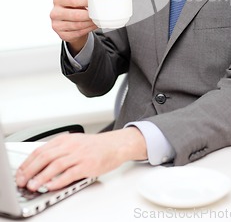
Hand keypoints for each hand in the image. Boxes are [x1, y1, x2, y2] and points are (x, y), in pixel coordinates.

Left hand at [16, 128, 146, 191]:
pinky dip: (58, 181)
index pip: (40, 150)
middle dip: (30, 170)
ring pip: (55, 165)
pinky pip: (70, 173)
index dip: (27, 162)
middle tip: (22, 181)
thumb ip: (58, 150)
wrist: (115, 145)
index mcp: (65, 139)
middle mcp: (71, 145)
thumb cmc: (95, 146)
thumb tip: (39, 163)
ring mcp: (79, 155)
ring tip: (33, 186)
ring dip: (42, 177)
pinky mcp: (88, 165)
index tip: (20, 173)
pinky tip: (51, 186)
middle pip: (45, 156)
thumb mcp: (74, 143)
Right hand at [50, 0, 96, 53]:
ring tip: (99, 19)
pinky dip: (88, 29)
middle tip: (99, 13)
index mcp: (57, 0)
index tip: (96, 1)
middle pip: (76, 15)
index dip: (86, 1)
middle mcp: (54, 13)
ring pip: (78, 25)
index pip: (73, 0)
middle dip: (90, 14)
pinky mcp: (62, 35)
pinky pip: (78, 33)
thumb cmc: (74, 5)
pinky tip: (94, 25)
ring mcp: (57, 25)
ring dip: (90, 23)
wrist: (69, 20)